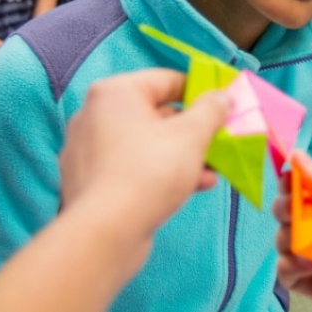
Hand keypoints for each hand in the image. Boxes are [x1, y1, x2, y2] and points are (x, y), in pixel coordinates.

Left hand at [59, 69, 226, 236]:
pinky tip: (189, 188)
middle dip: (193, 131)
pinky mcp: (89, 180)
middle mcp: (94, 114)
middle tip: (219, 145)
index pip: (166, 80)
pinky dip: (159, 172)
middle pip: (155, 113)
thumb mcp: (192, 135)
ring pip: (145, 143)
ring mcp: (87, 149)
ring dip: (181, 155)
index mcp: (115, 92)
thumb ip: (212, 110)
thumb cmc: (150, 172)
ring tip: (210, 173)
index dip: (200, 92)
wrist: (106, 231)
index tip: (223, 109)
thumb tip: (223, 96)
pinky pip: (131, 166)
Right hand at [273, 153, 311, 311]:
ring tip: (299, 242)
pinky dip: (288, 266)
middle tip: (289, 210)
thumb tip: (298, 158)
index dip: (296, 180)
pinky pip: (290, 274)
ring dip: (285, 237)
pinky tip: (304, 265)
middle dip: (285, 207)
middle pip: (294, 213)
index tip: (286, 176)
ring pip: (287, 241)